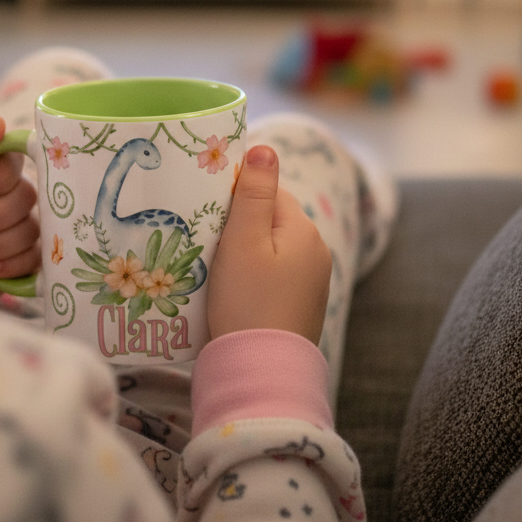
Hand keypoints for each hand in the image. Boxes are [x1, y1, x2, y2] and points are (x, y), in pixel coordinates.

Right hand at [207, 145, 330, 344]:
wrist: (260, 374)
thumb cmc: (247, 302)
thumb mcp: (243, 241)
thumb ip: (254, 192)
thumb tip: (265, 147)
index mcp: (304, 230)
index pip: (269, 192)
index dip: (237, 197)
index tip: (208, 211)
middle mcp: (316, 252)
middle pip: (270, 220)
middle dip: (239, 224)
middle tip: (206, 240)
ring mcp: (311, 282)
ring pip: (270, 249)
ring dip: (244, 251)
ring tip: (214, 267)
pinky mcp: (300, 307)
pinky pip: (274, 275)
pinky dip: (253, 276)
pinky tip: (231, 291)